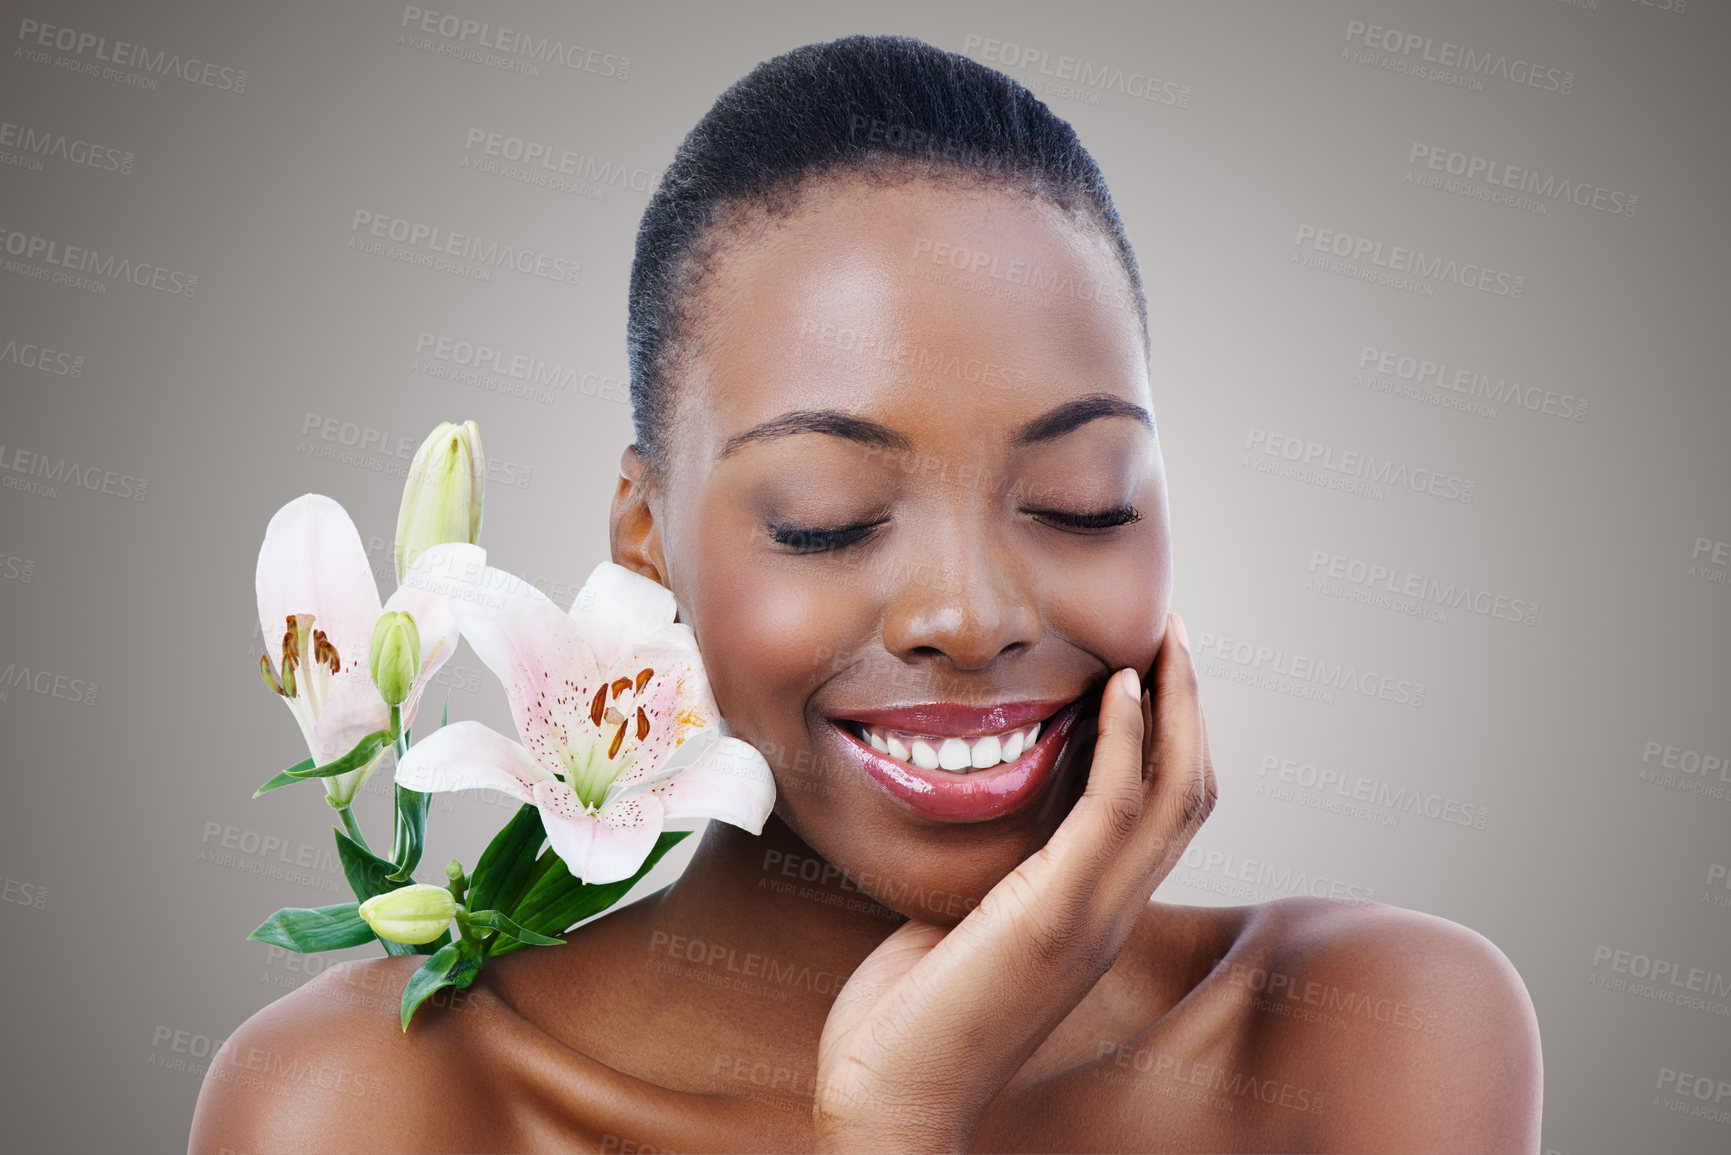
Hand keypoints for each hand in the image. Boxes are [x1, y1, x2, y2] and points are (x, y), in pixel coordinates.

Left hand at [812, 611, 1216, 1151]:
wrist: (888, 1101)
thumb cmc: (905, 1018)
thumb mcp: (957, 917)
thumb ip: (987, 868)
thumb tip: (972, 801)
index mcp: (1091, 912)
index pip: (1162, 811)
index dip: (1170, 735)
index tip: (1148, 663)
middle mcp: (1109, 913)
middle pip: (1190, 791)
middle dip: (1190, 705)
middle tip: (1174, 631)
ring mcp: (1091, 917)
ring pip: (1176, 793)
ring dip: (1177, 705)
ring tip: (1165, 638)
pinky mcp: (1055, 918)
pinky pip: (1117, 810)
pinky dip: (1130, 741)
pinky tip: (1120, 688)